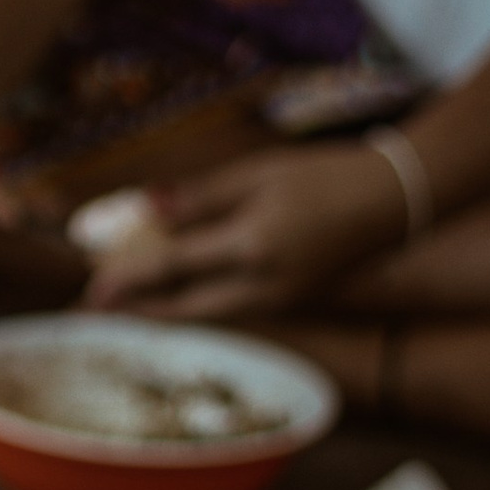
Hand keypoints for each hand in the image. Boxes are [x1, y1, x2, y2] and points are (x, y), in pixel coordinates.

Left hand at [84, 141, 406, 321]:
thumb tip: (145, 209)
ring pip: (211, 315)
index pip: (173, 268)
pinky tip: (181, 295)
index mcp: (252, 246)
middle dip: (141, 312)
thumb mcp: (258, 175)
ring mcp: (284, 299)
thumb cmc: (327, 175)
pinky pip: (235, 308)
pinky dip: (201, 303)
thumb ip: (200, 197)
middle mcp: (265, 284)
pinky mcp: (295, 299)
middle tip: (99, 312)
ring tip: (132, 307)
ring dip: (168, 312)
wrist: (396, 199)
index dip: (128, 279)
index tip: (93, 289)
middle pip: (188, 310)